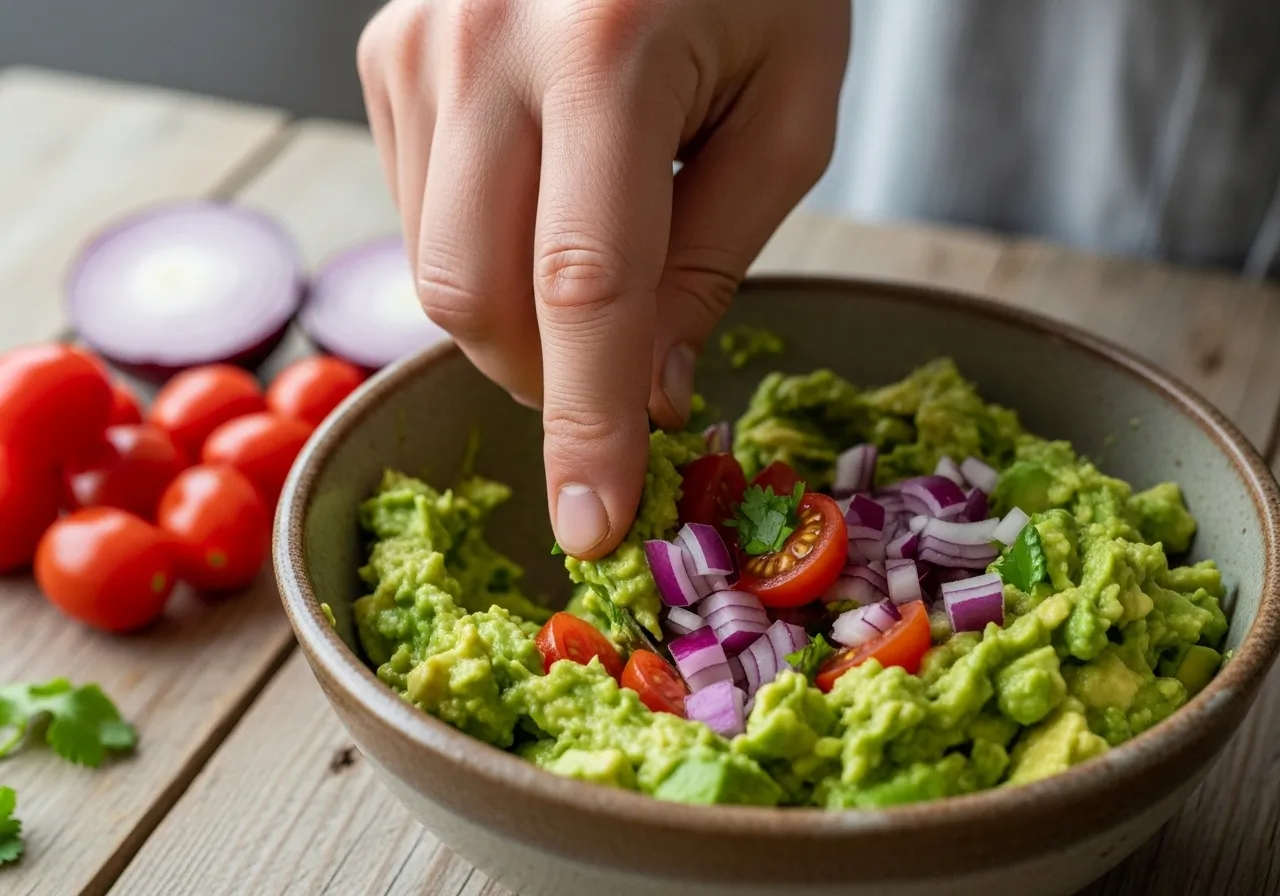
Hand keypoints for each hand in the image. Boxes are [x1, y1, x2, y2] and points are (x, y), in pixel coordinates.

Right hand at [358, 0, 848, 557]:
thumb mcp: (788, 108)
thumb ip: (717, 259)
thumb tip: (652, 394)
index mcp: (609, 53)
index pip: (585, 289)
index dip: (587, 424)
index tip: (592, 526)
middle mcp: (482, 47)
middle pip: (475, 296)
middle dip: (546, 379)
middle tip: (621, 380)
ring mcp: (415, 45)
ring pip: (433, 269)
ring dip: (515, 319)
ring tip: (594, 255)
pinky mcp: (386, 53)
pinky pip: (417, 213)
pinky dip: (483, 253)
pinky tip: (542, 200)